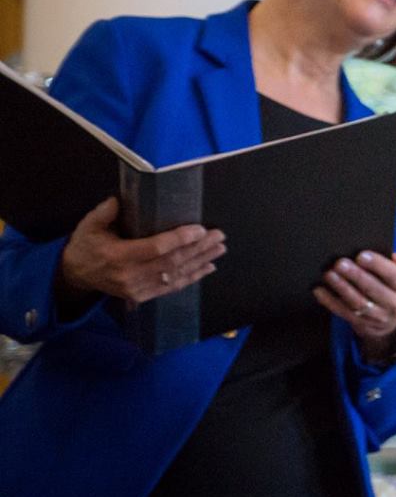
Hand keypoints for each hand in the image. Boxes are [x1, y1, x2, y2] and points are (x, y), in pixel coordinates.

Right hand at [57, 198, 223, 304]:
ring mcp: (137, 289)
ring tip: (219, 249)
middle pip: (171, 262)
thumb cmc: (85, 245)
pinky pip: (171, 287)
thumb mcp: (88, 226)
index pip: (155, 248)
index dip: (180, 239)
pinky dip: (192, 278)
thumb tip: (119, 200)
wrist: (75, 275)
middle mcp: (129, 275)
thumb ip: (104, 213)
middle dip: (198, 248)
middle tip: (218, 235)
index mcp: (117, 256)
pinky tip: (208, 268)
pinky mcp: (142, 296)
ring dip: (200, 262)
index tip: (199, 229)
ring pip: (175, 275)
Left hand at [316, 251, 395, 344]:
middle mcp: (395, 304)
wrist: (390, 322)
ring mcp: (378, 317)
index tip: (362, 255)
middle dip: (356, 275)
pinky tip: (320, 291)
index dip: (378, 265)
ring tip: (329, 275)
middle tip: (340, 263)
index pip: (394, 275)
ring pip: (358, 302)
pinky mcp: (362, 325)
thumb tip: (392, 254)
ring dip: (342, 288)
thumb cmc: (391, 289)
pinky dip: (330, 302)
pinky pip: (344, 313)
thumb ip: (395, 265)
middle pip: (374, 289)